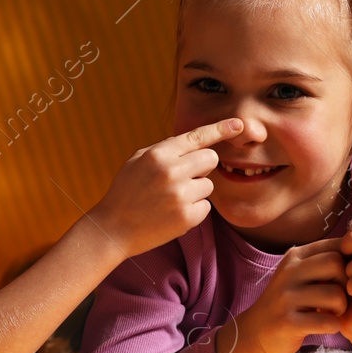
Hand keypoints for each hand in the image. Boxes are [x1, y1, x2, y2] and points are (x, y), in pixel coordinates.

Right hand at [89, 118, 243, 257]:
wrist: (113, 229)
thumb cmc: (125, 192)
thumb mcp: (137, 161)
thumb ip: (164, 149)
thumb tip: (192, 142)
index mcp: (159, 155)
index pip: (198, 137)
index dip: (221, 129)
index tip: (238, 124)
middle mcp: (172, 172)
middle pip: (211, 159)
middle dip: (203, 166)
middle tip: (185, 177)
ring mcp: (181, 195)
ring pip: (208, 184)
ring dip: (196, 191)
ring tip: (171, 199)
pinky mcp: (187, 217)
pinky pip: (206, 206)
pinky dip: (194, 210)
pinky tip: (172, 214)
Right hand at [216, 237, 348, 352]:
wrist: (255, 331)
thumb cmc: (288, 301)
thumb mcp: (300, 274)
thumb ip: (324, 261)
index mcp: (295, 257)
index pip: (337, 245)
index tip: (349, 278)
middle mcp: (289, 272)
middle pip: (337, 264)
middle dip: (348, 283)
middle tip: (343, 297)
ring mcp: (286, 297)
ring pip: (335, 295)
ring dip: (342, 308)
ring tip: (334, 313)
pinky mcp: (288, 322)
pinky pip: (327, 322)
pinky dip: (334, 326)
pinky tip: (326, 326)